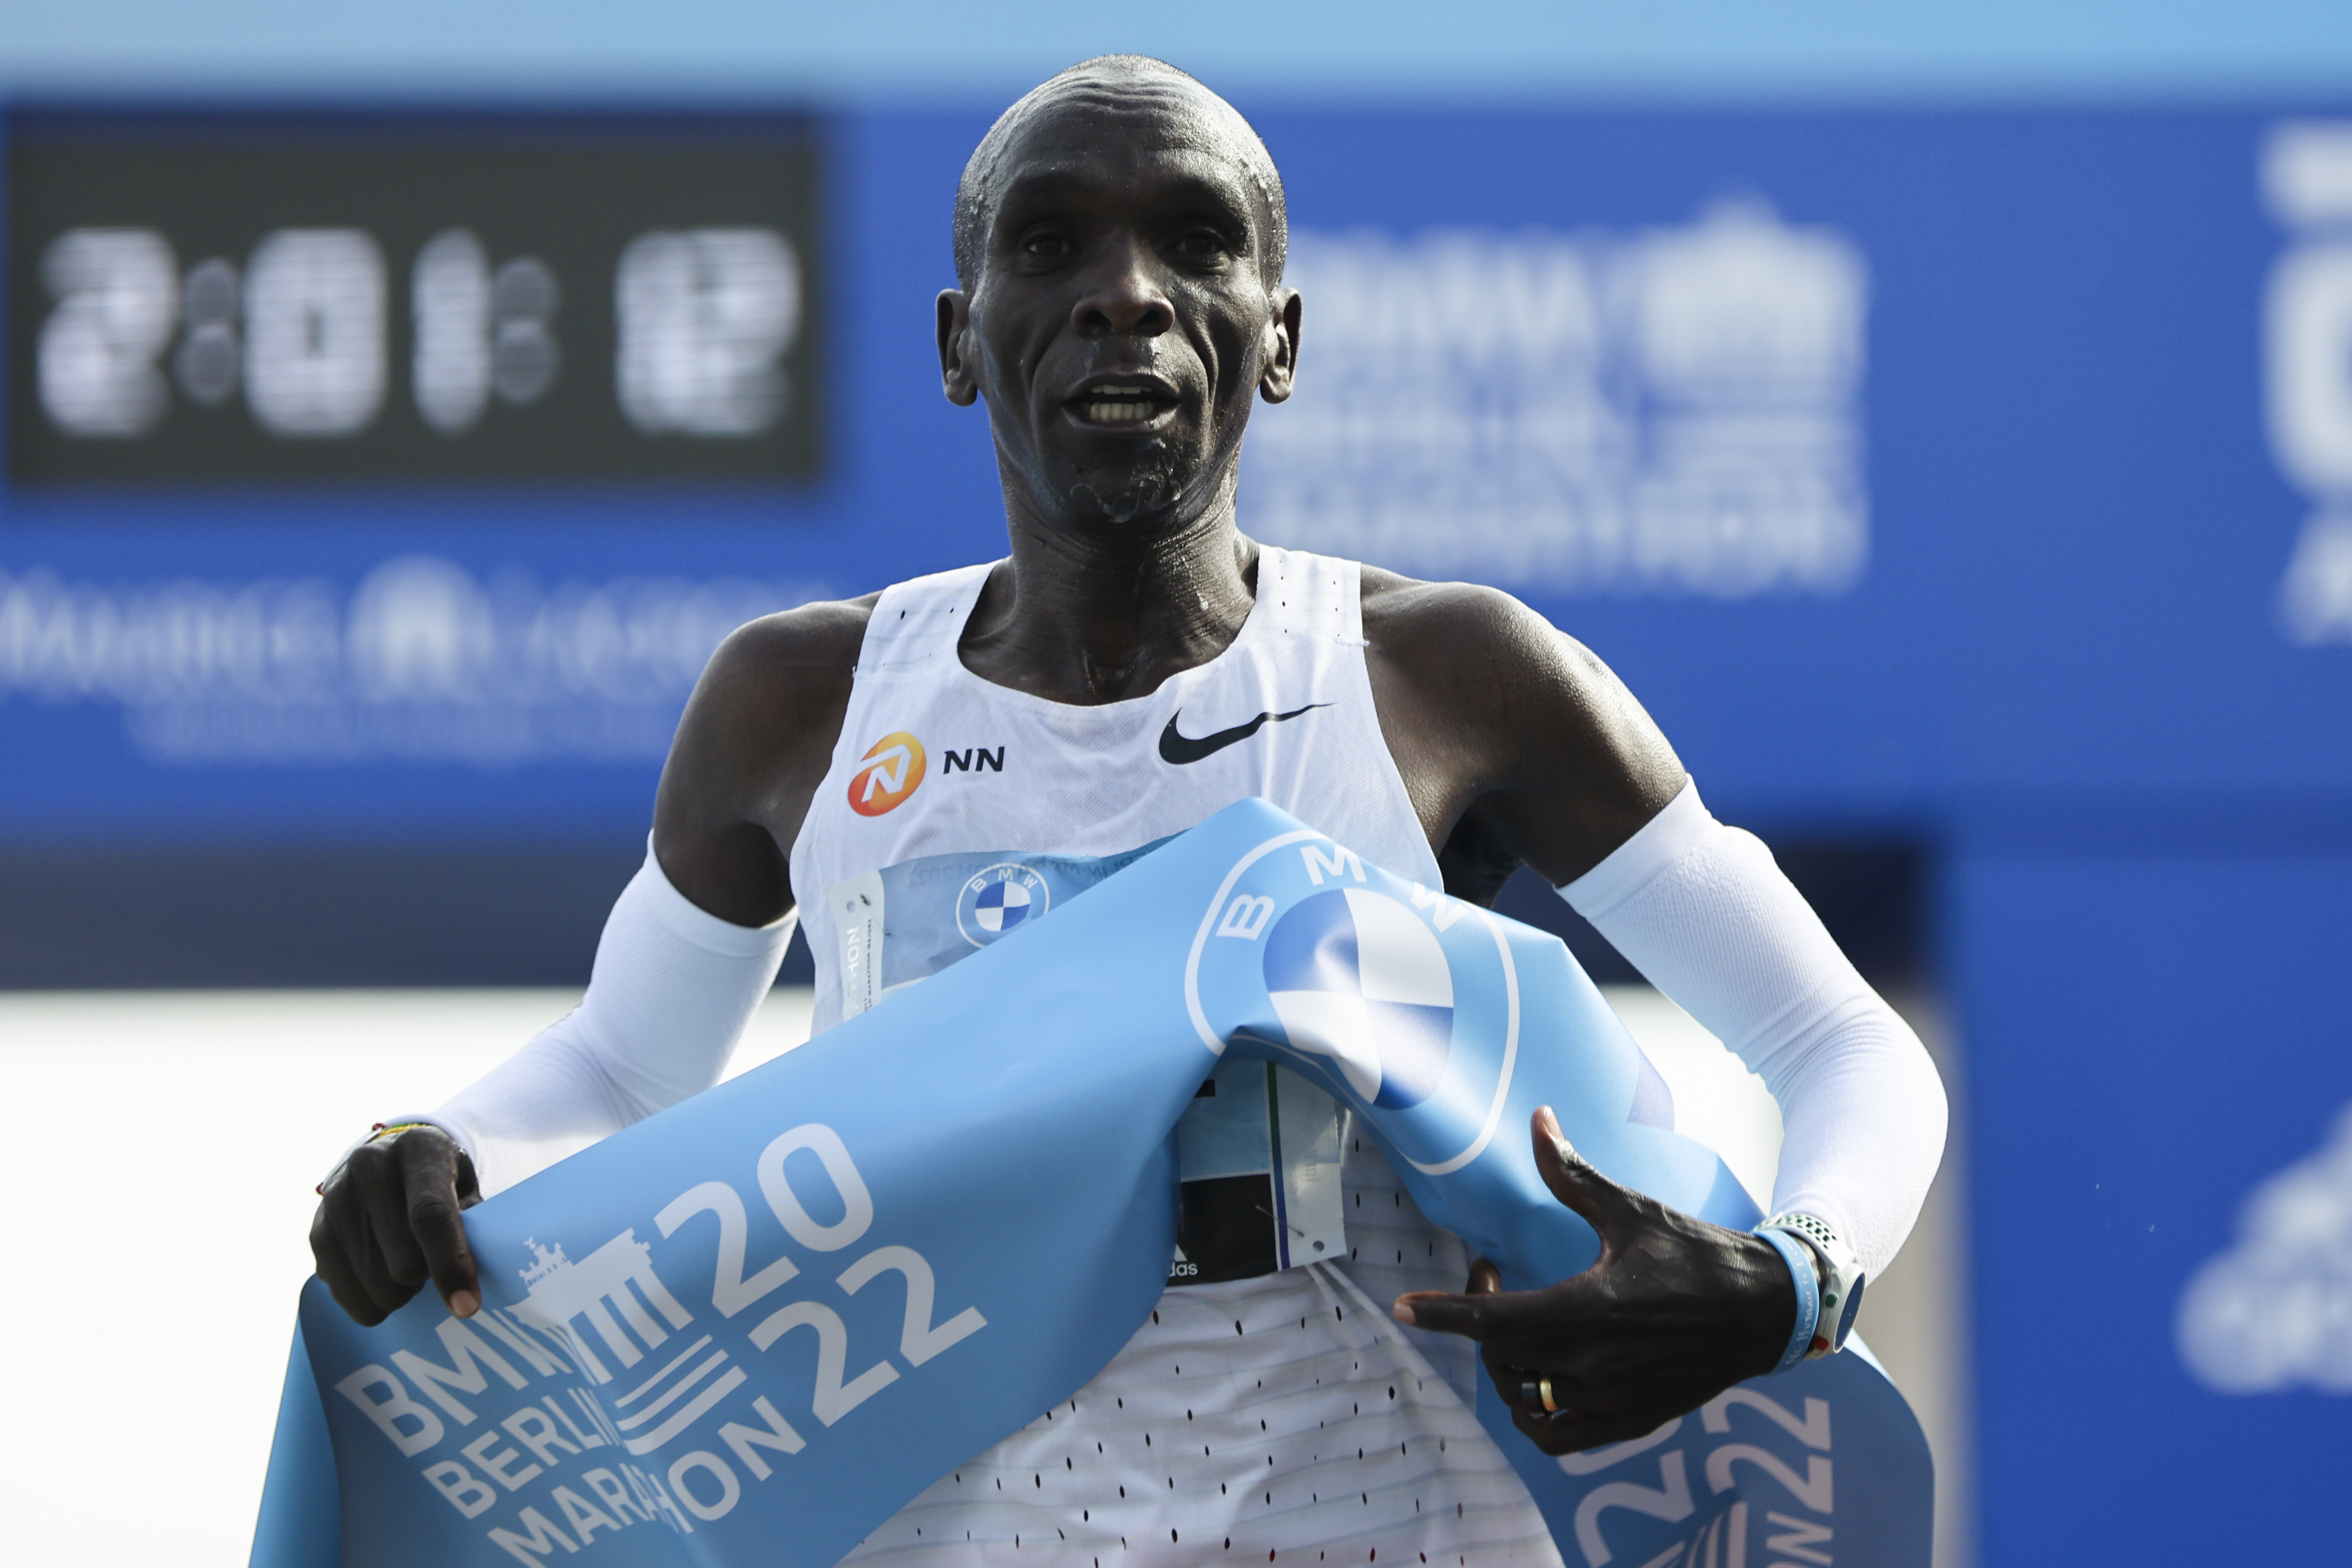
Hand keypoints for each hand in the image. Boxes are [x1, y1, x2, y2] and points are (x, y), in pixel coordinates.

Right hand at [310, 1125, 483, 1326]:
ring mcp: (336, 1200)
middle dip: (425, 1280)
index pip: (431, 1215)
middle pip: (403, 1261)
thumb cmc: (439, 1179)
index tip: (466, 1307)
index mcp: (419, 1150)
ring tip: (406, 1266)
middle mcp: (369, 1169)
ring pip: (375, 1285)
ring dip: (399, 1293)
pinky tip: (380, 1275)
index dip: (450, 1265)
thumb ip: (474, 1223)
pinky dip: (370, 1301)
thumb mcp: (466, 1184)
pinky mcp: (317, 1231)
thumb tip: (467, 1282)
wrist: (384, 1158)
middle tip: (431, 1266)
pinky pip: (345, 1293)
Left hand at [1393, 1107, 1794, 1453]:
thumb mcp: (1630, 1210)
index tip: (1402, 1307)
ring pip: (1527, 1403)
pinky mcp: (1632, 1422)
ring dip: (1504, 1371)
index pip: (1495, 1323)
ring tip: (1510, 1333)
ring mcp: (1615, 1401)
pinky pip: (1561, 1438)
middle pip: (1503, 1360)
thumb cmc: (1697, 1254)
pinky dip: (1536, 1417)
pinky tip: (1536, 1379)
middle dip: (1478, 1324)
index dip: (1443, 1314)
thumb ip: (1572, 1174)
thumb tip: (1538, 1120)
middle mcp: (1597, 1364)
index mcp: (1591, 1310)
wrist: (1764, 1310)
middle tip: (1487, 1284)